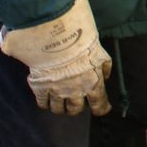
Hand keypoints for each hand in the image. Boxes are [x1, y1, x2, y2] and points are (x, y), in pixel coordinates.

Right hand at [0, 0, 111, 115]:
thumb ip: (104, 67)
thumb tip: (105, 76)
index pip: (99, 105)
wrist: (57, 37)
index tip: (100, 109)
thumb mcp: (100, 52)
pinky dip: (44, 103)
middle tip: (73, 102)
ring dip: (59, 107)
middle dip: (75, 108)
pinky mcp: (41, 89)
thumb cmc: (81, 41)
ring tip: (58, 101)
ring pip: (58, 109)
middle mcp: (76, 92)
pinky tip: (45, 98)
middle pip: (76, 109)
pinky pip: (42, 103)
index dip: (100, 109)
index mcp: (93, 84)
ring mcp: (57, 92)